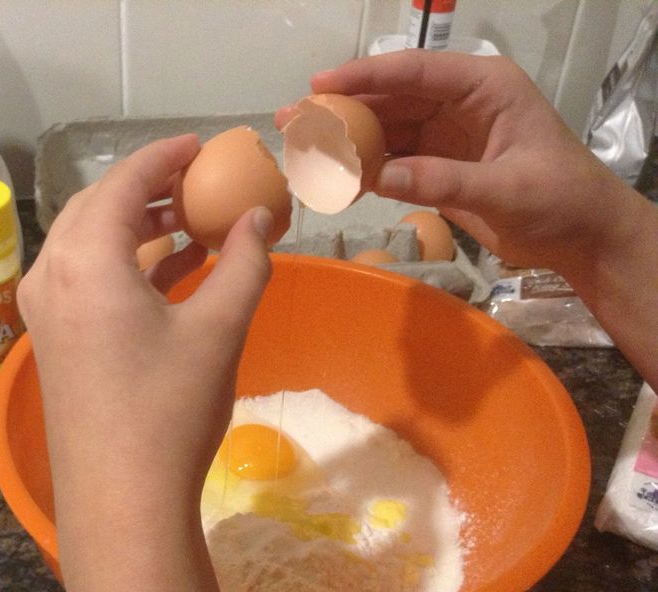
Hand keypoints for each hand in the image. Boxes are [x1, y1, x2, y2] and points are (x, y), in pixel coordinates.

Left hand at [17, 134, 274, 591]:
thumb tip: (262, 220)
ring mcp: (44, 314)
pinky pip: (83, 281)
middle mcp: (51, 276)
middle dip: (145, 188)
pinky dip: (123, 265)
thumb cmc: (170, 410)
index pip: (121, 182)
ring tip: (187, 222)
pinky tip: (167, 272)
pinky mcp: (52, 345)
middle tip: (195, 181)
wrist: (119, 501)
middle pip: (94, 207)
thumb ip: (244, 263)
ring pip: (86, 245)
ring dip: (134, 227)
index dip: (162, 156)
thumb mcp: (217, 329)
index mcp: (85, 260)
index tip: (201, 145)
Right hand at [276, 50, 631, 271]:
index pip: (416, 72)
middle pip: (391, 98)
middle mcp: (460, 103)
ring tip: (300, 149)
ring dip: (345, 141)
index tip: (321, 85)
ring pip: (386, 130)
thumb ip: (444, 181)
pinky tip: (333, 180)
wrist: (580, 237)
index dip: (367, 76)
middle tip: (293, 119)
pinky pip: (392, 162)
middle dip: (342, 109)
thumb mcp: (507, 189)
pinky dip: (363, 172)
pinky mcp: (437, 166)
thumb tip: (381, 177)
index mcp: (485, 88)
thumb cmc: (560, 201)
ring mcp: (446, 135)